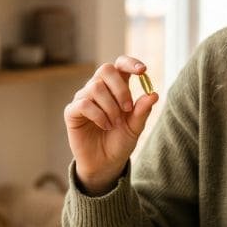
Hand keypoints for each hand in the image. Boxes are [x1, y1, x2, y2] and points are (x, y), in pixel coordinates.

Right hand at [64, 56, 159, 192]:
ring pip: (96, 87)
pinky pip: (84, 104)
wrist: (105, 163)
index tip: (142, 71)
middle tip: (128, 108)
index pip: (120, 64)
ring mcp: (83, 98)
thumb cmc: (120, 142)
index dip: (130, 63)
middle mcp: (98, 88)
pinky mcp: (72, 111)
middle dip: (120, 88)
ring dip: (110, 107)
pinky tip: (104, 126)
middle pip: (106, 70)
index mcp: (115, 87)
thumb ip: (142, 111)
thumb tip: (154, 94)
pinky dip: (98, 115)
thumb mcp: (135, 127)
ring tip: (115, 124)